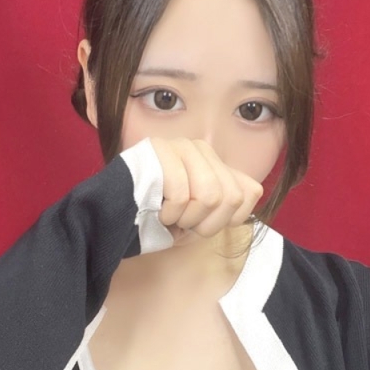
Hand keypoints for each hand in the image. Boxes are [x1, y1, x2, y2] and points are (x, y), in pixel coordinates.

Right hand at [149, 137, 263, 242]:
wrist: (116, 221)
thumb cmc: (158, 220)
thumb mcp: (202, 217)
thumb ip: (230, 202)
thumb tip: (254, 191)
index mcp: (215, 162)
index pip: (248, 193)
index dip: (226, 220)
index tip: (201, 224)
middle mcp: (201, 149)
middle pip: (229, 197)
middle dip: (204, 223)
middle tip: (181, 222)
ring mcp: (179, 146)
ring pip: (211, 195)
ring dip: (186, 218)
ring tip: (168, 215)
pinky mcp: (158, 149)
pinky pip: (182, 193)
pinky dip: (169, 213)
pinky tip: (154, 208)